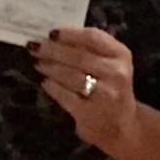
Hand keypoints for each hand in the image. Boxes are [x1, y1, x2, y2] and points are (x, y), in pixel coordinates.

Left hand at [30, 26, 138, 152]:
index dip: (70, 34)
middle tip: (36, 47)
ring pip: (70, 75)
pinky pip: (65, 95)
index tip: (51, 32)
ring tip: (38, 63)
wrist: (123, 127)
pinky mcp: (90, 113)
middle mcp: (116, 73)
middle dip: (53, 50)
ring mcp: (104, 94)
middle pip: (79, 56)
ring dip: (50, 67)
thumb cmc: (111, 88)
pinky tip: (45, 82)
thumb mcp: (111, 65)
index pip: (93, 37)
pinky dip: (52, 87)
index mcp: (121, 55)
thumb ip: (92, 49)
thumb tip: (56, 36)